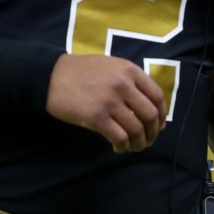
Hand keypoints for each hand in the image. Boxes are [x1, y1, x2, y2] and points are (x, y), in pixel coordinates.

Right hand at [45, 54, 165, 152]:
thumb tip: (148, 105)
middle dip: (153, 132)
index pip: (157, 95)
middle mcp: (123, 85)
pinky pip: (119, 137)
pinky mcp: (96, 117)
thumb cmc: (82, 71)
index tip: (159, 125)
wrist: (51, 76)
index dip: (162, 114)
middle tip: (148, 140)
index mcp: (130, 70)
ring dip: (139, 143)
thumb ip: (130, 80)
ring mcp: (110, 101)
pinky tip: (118, 147)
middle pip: (150, 115)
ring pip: (136, 129)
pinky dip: (123, 146)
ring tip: (134, 147)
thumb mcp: (112, 66)